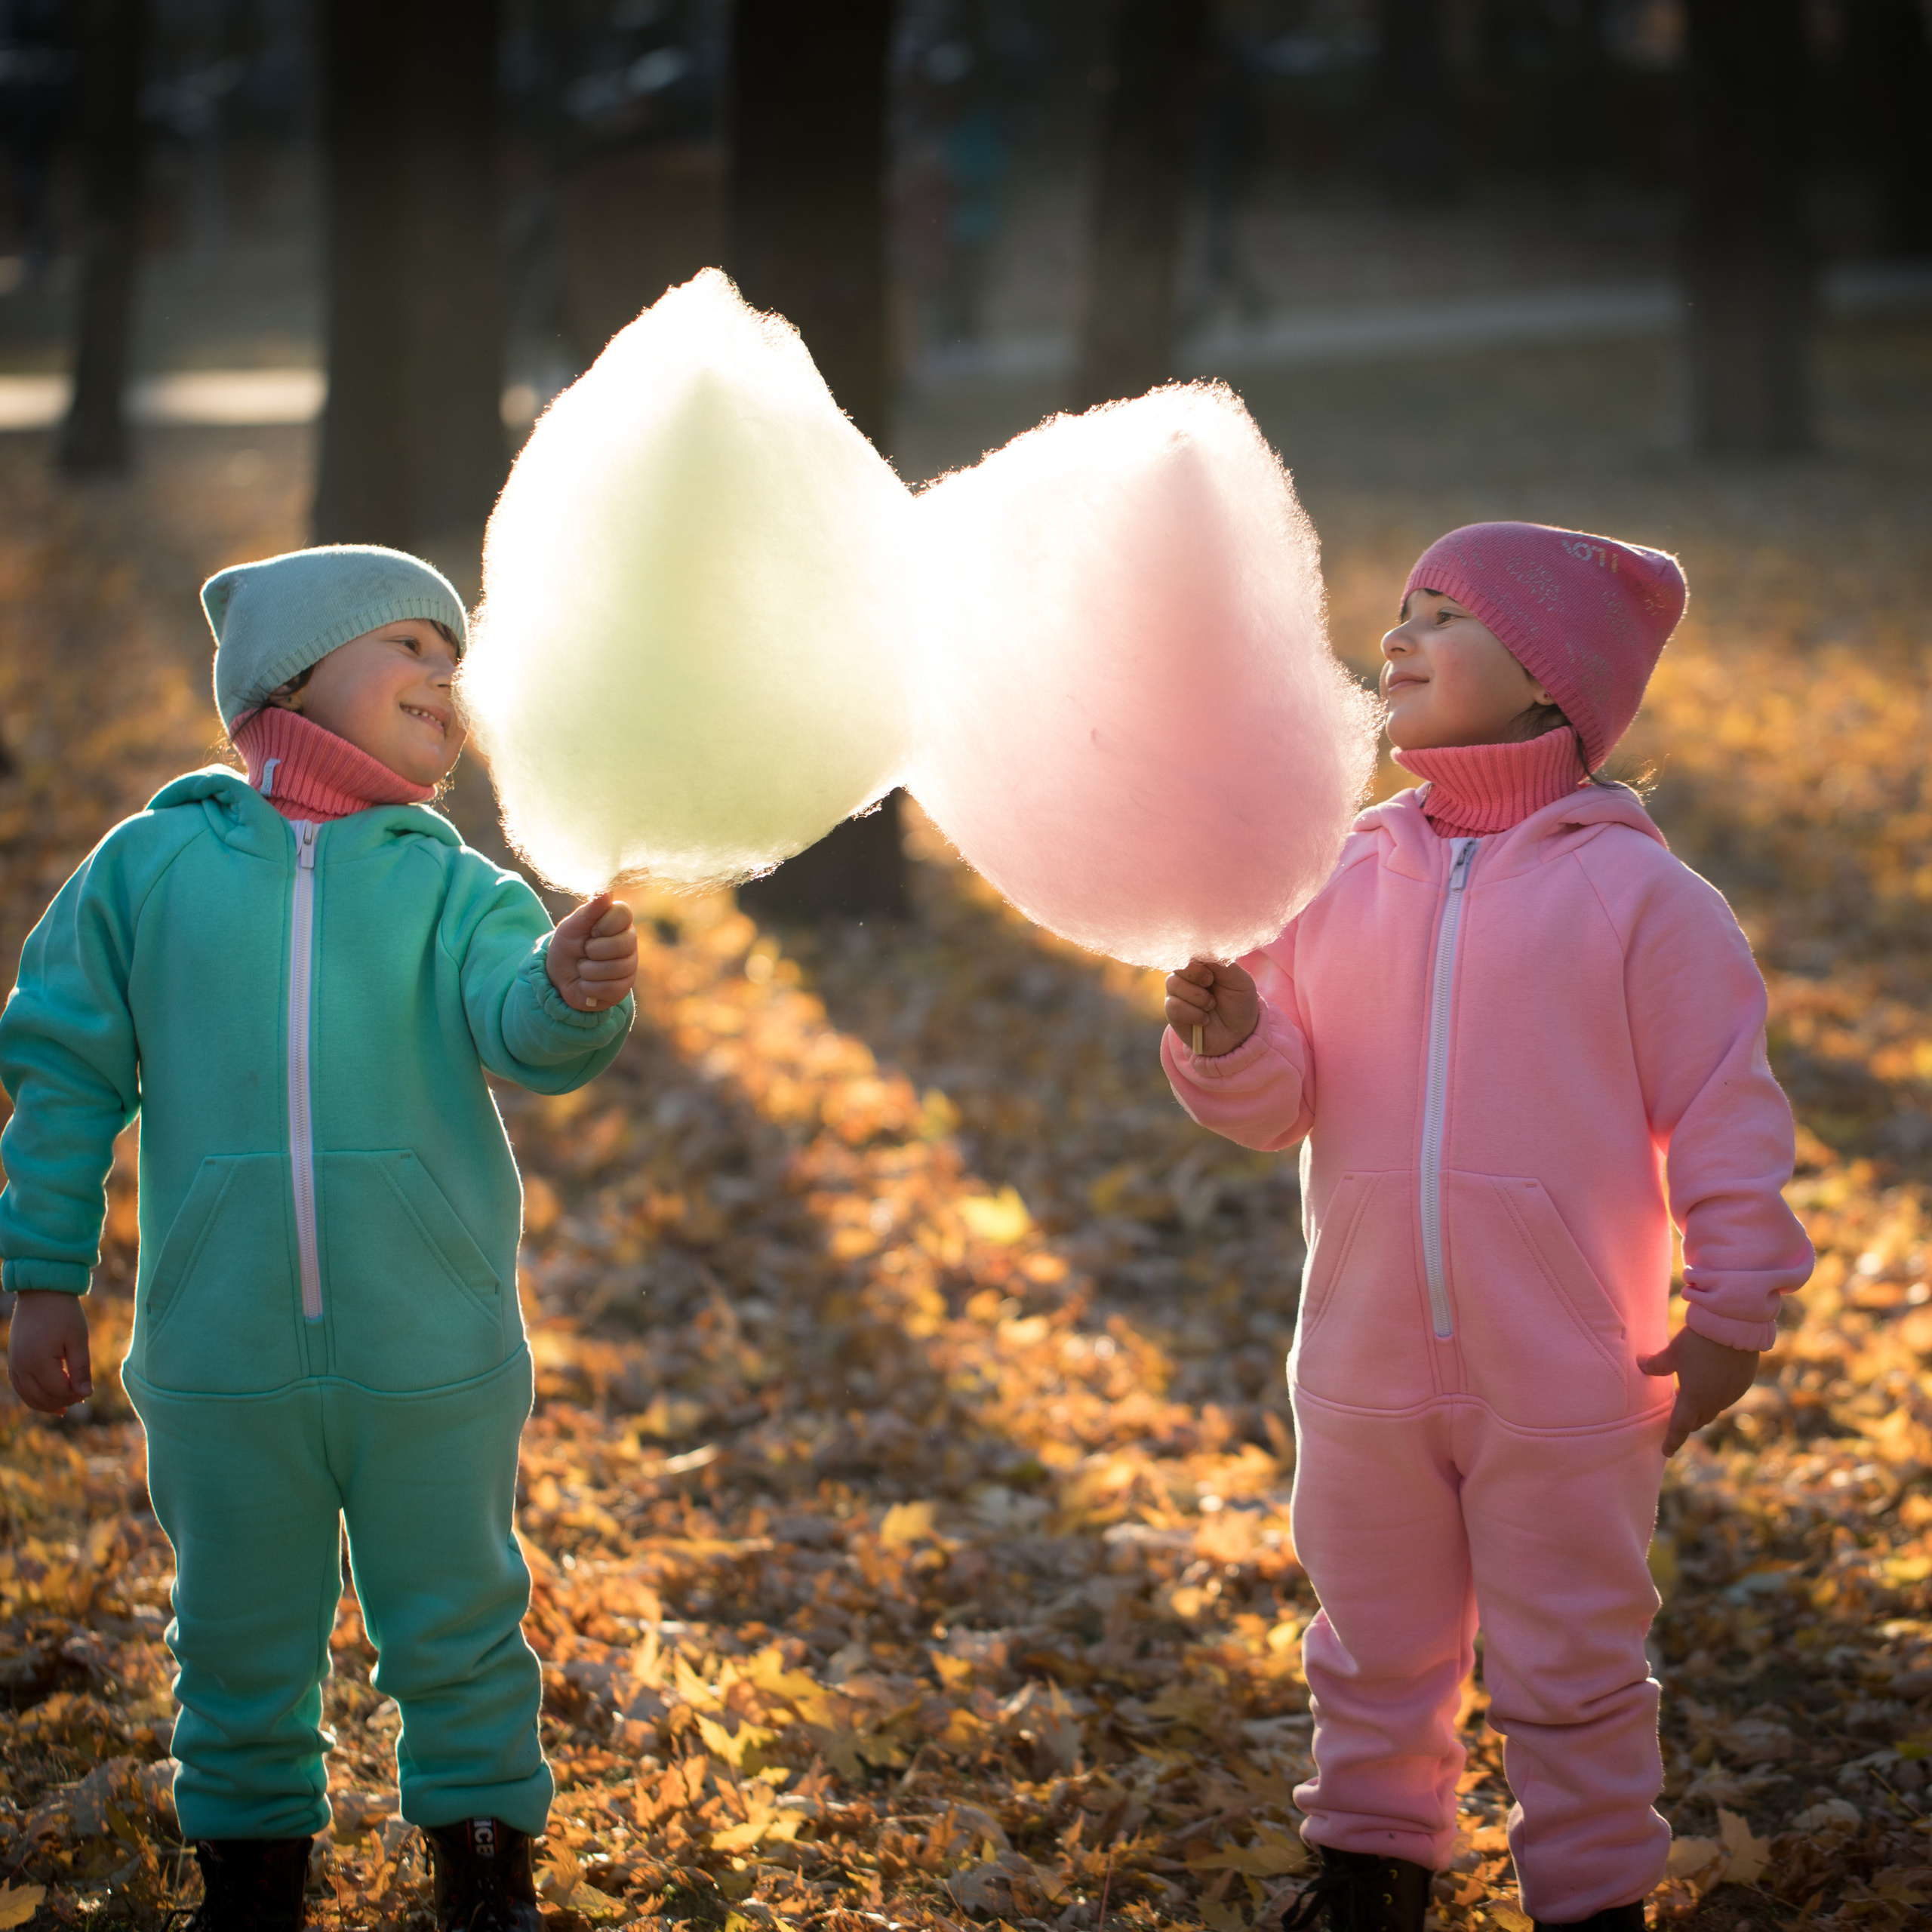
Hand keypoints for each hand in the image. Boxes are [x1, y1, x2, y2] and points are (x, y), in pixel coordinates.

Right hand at [7, 1291, 92, 1413]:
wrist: (41, 1293)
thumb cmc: (64, 1313)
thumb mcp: (78, 1339)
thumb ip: (81, 1368)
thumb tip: (86, 1394)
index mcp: (39, 1361)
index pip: (59, 1391)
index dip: (75, 1394)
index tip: (89, 1390)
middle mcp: (22, 1367)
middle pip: (42, 1398)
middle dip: (63, 1402)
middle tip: (81, 1398)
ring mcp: (14, 1365)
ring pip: (29, 1397)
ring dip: (47, 1404)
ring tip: (66, 1406)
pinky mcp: (13, 1362)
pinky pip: (21, 1388)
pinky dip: (34, 1396)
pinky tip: (49, 1399)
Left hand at [546, 894, 637, 1013]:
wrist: (558, 978)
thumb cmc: (567, 947)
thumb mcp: (571, 927)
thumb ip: (588, 911)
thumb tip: (605, 893)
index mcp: (618, 921)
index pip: (624, 912)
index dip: (603, 923)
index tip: (591, 930)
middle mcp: (629, 941)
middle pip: (623, 943)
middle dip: (593, 950)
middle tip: (585, 952)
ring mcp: (630, 966)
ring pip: (615, 968)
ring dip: (588, 970)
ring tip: (583, 968)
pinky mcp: (624, 988)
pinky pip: (610, 988)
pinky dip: (589, 987)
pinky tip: (586, 983)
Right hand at [1164, 958, 1259, 1057]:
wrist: (1238, 1035)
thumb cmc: (1240, 1003)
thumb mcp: (1239, 980)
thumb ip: (1222, 962)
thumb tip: (1203, 948)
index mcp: (1202, 962)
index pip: (1189, 948)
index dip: (1196, 955)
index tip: (1211, 967)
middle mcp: (1186, 975)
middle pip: (1177, 963)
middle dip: (1196, 974)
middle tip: (1211, 983)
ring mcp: (1177, 992)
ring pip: (1173, 983)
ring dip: (1197, 996)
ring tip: (1211, 1005)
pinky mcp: (1172, 1012)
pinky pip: (1173, 1006)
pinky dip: (1193, 1013)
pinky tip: (1204, 1020)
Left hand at [1638, 1326, 1760, 1454]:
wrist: (1734, 1330)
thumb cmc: (1698, 1343)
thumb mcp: (1672, 1353)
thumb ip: (1655, 1364)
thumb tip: (1640, 1364)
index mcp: (1695, 1399)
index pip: (1680, 1426)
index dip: (1672, 1440)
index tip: (1666, 1452)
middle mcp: (1715, 1402)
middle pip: (1698, 1420)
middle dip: (1686, 1423)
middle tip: (1676, 1421)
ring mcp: (1732, 1394)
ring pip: (1713, 1409)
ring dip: (1701, 1409)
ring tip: (1689, 1400)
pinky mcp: (1743, 1384)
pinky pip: (1727, 1397)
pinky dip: (1715, 1397)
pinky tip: (1709, 1385)